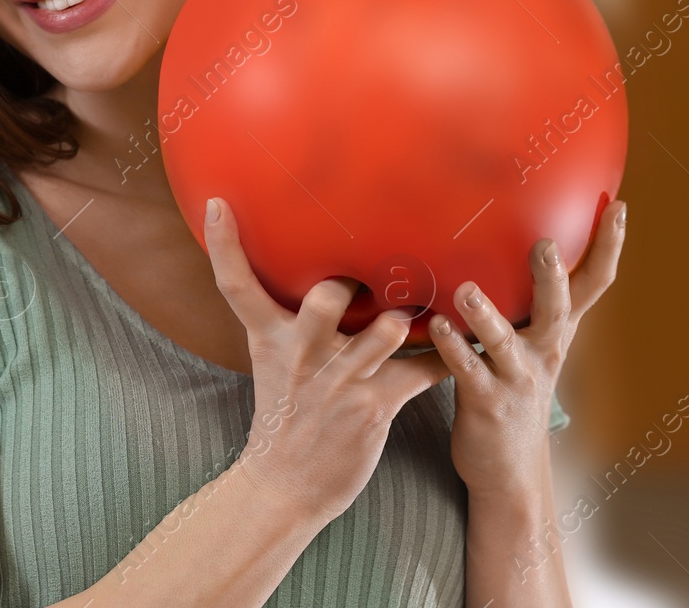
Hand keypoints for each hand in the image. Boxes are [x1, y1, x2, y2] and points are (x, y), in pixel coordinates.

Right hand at [202, 197, 450, 522]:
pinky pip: (421, 370)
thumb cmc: (285, 418)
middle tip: (371, 267)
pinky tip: (467, 347)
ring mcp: (339, 381)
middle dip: (351, 280)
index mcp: (271, 339)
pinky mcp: (373, 406)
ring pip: (383, 330)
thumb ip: (290, 324)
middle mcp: (303, 354)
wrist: (284, 485)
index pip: (237, 287)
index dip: (226, 245)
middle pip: (325, 299)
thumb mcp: (274, 365)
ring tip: (430, 298)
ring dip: (406, 315)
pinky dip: (445, 358)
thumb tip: (314, 281)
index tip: (221, 203)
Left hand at [428, 199, 626, 495]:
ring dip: (486, 315)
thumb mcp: (529, 345)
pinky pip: (466, 371)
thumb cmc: (511, 389)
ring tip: (466, 290)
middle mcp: (545, 352)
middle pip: (558, 309)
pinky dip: (450, 348)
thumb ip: (524, 303)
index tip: (617, 205)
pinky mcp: (487, 403)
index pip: (592, 283)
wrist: (508, 469)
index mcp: (556, 332)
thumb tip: (511, 244)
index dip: (608, 245)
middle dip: (552, 277)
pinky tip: (435, 326)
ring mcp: (518, 379)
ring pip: (505, 343)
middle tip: (545, 244)